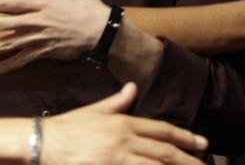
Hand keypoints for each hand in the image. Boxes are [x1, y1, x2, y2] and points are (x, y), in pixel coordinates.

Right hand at [43, 82, 207, 164]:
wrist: (41, 143)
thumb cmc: (67, 129)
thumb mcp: (94, 111)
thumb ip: (117, 102)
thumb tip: (133, 87)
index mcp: (122, 123)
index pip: (161, 130)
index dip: (184, 137)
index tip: (202, 143)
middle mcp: (124, 140)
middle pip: (165, 152)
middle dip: (189, 160)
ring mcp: (116, 158)